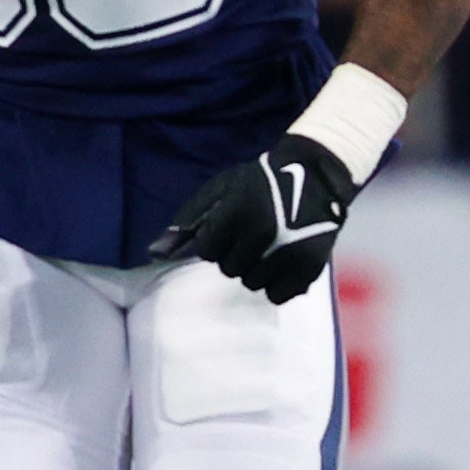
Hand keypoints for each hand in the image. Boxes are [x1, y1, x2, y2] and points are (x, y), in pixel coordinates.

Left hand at [150, 135, 357, 303]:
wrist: (316, 175)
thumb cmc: (259, 181)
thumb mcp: (220, 189)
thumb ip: (187, 221)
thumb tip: (153, 253)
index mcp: (238, 211)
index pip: (207, 249)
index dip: (214, 240)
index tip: (229, 228)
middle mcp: (264, 233)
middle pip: (229, 268)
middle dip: (234, 254)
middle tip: (250, 236)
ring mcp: (288, 251)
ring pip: (252, 282)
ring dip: (254, 269)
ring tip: (267, 246)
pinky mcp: (309, 266)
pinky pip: (277, 295)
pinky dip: (276, 283)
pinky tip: (280, 263)